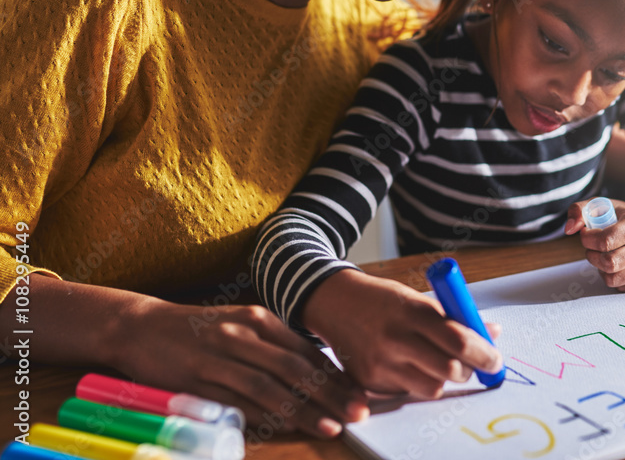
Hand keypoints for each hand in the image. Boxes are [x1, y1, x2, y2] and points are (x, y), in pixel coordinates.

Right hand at [114, 295, 368, 437]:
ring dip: (303, 409)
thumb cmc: (199, 330)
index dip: (336, 374)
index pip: (306, 350)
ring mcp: (219, 355)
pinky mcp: (197, 378)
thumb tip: (316, 371)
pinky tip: (285, 427)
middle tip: (358, 412)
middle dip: (330, 393)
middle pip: (295, 368)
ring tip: (330, 426)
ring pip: (269, 385)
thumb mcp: (241, 326)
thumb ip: (275, 346)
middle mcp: (243, 333)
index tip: (360, 394)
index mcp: (259, 319)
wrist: (141, 326)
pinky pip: (236, 400)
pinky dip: (263, 416)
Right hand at [302, 269, 502, 398]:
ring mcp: (380, 363)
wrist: (335, 303)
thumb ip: (454, 318)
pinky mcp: (368, 382)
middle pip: (449, 370)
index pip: (458, 339)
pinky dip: (416, 382)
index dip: (483, 353)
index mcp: (412, 311)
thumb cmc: (384, 300)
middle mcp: (395, 339)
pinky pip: (407, 393)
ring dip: (443, 379)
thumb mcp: (418, 299)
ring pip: (432, 388)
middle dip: (468, 370)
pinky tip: (408, 364)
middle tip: (471, 365)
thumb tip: (492, 332)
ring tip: (438, 363)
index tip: (495, 359)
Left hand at [564, 199, 624, 291]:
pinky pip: (620, 287)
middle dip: (592, 256)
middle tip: (593, 248)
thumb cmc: (620, 218)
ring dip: (601, 269)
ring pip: (613, 279)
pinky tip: (618, 265)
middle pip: (609, 263)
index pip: (605, 241)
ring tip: (605, 255)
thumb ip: (578, 210)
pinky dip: (612, 277)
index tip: (586, 234)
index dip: (587, 240)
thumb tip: (569, 229)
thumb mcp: (600, 206)